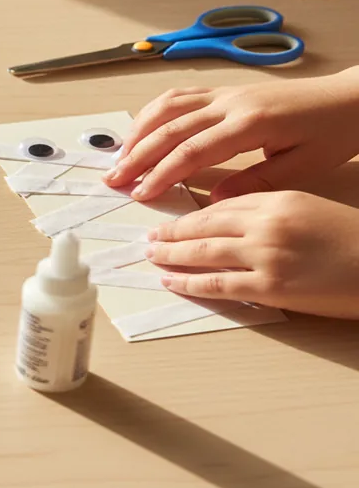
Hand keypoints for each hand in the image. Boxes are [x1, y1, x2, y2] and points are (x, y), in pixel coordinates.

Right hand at [103, 69, 358, 201]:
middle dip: (138, 156)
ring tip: (120, 157)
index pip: (192, 151)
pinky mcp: (224, 91)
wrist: (351, 98)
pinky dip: (153, 113)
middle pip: (170, 128)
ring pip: (167, 107)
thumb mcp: (304, 167)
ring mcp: (225, 93)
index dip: (162, 174)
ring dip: (138, 132)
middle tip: (114, 179)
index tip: (141, 194)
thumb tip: (212, 199)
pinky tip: (142, 130)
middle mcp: (230, 103)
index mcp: (249, 123)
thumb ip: (256, 183)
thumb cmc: (333, 132)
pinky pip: (179, 96)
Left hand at [147, 191, 358, 318]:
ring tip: (152, 256)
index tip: (171, 219)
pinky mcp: (270, 287)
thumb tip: (228, 220)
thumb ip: (268, 210)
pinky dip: (187, 282)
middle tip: (149, 237)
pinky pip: (217, 284)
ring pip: (202, 253)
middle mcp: (265, 224)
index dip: (189, 214)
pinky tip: (170, 281)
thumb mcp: (308, 208)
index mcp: (276, 200)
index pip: (218, 205)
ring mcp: (265, 256)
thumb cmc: (350, 240)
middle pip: (203, 226)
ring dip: (170, 255)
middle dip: (171, 232)